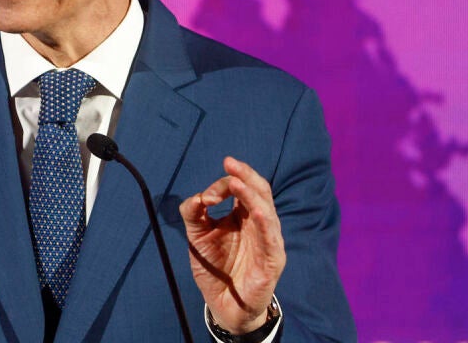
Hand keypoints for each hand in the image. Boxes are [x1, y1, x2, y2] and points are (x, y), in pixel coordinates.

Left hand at [179, 156, 284, 334]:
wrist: (223, 304)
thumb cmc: (214, 268)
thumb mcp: (197, 236)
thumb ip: (194, 214)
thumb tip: (199, 197)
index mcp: (243, 215)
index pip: (240, 188)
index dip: (223, 185)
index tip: (206, 197)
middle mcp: (259, 223)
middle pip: (259, 190)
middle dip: (245, 175)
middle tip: (229, 163)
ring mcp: (269, 240)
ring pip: (266, 209)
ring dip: (251, 194)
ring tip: (236, 183)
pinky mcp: (273, 259)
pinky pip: (271, 237)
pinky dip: (265, 221)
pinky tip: (256, 210)